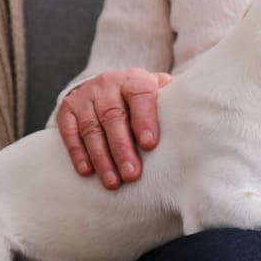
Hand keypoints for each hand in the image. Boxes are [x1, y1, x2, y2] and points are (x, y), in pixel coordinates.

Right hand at [56, 68, 172, 189]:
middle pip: (114, 117)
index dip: (144, 120)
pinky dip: (78, 153)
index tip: (149, 145)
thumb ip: (172, 101)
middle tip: (131, 174)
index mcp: (134, 79)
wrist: (107, 84)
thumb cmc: (142, 98)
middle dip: (122, 148)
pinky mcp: (67, 109)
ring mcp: (85, 97)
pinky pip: (70, 133)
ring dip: (102, 157)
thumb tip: (194, 116)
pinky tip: (87, 171)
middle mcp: (107, 84)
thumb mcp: (158, 91)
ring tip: (113, 181)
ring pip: (92, 129)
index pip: (140, 96)